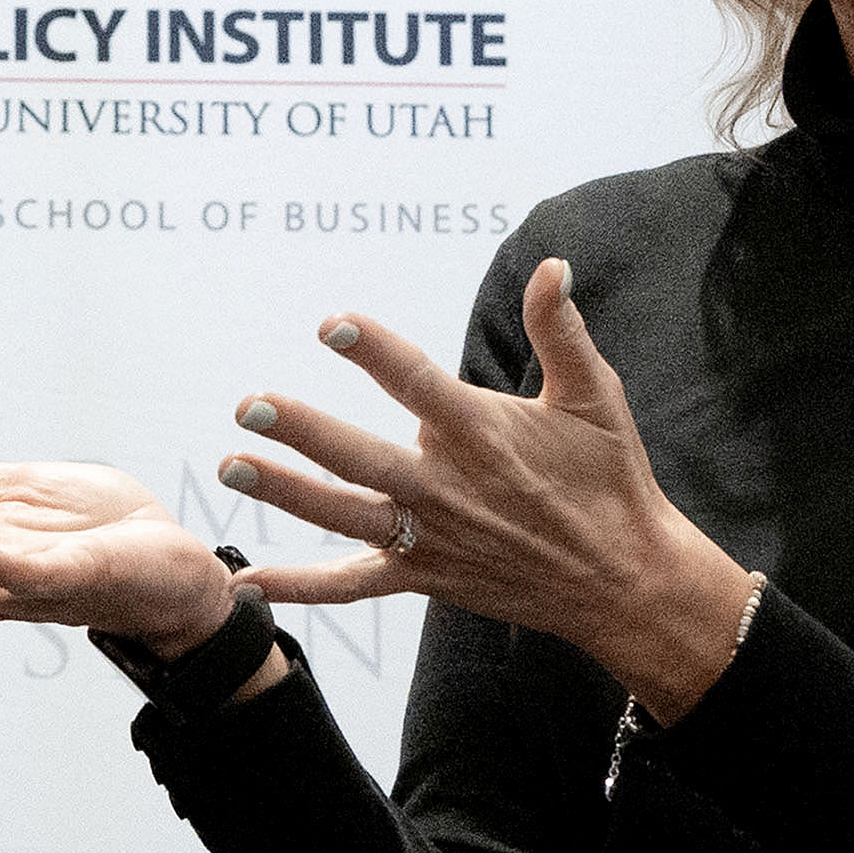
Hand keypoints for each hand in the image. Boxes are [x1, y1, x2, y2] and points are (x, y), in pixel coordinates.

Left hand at [222, 259, 760, 719]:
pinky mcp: (424, 576)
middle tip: (248, 404)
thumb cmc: (609, 478)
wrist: (623, 578)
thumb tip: (553, 265)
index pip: (417, 383)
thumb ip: (561, 329)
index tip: (332, 325)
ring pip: (344, 514)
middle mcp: (448, 489)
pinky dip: (301, 587)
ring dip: (284, 492)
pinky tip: (249, 582)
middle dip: (301, 430)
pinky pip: (352, 584)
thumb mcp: (595, 396)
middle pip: (361, 457)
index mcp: (483, 434)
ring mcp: (430, 538)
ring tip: (230, 466)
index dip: (373, 351)